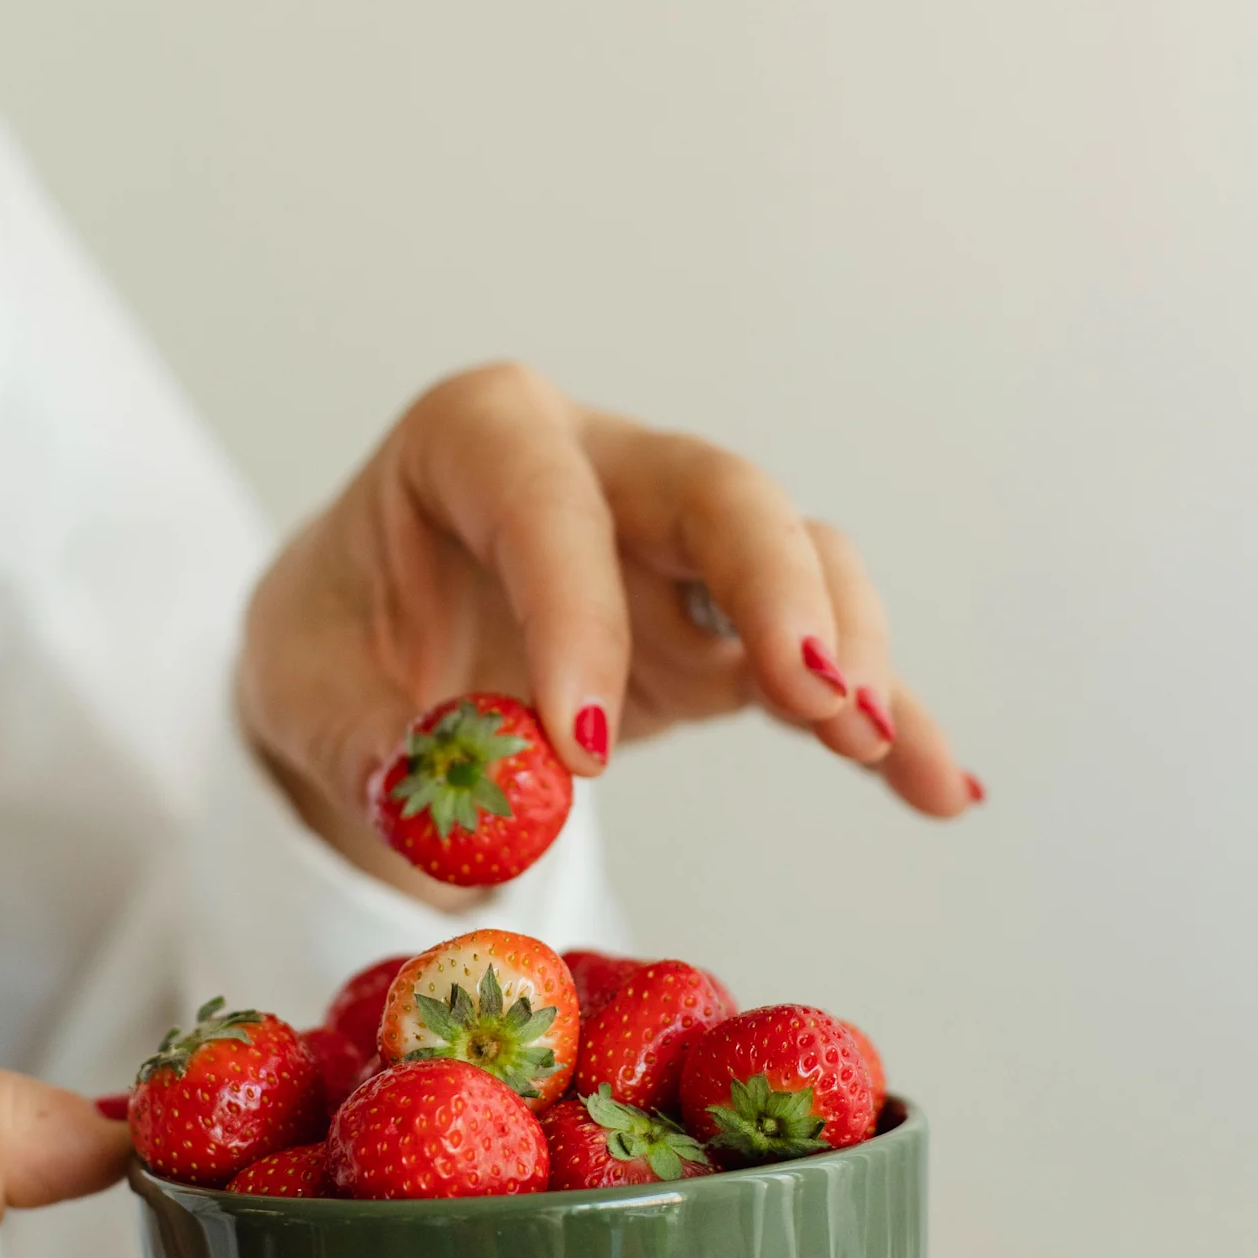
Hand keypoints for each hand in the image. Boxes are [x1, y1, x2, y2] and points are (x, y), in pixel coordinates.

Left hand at [240, 363, 977, 893]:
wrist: (363, 665)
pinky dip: (886, 724)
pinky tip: (945, 788)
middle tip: (814, 693)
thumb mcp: (312, 699)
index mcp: (478, 437)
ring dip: (847, 652)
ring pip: (797, 559)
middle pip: (720, 494)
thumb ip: (383, 754)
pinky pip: (823, 665)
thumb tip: (481, 820)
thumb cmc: (336, 649)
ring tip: (872, 745)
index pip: (545, 502)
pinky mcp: (726, 630)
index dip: (576, 614)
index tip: (585, 752)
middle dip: (777, 587)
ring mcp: (680, 544)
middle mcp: (602, 467)